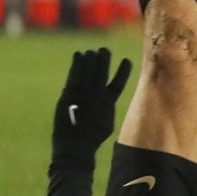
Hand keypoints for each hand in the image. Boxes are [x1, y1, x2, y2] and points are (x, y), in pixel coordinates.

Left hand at [52, 47, 132, 167]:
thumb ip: (106, 110)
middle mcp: (98, 95)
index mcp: (109, 102)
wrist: (75, 145)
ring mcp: (84, 93)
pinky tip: (78, 55)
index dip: (123, 71)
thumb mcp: (106, 124)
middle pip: (102, 72)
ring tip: (92, 51)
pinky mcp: (70, 93)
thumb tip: (108, 103)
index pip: (118, 82)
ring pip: (89, 70)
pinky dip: (77, 63)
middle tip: (104, 50)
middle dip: (104, 60)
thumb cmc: (91, 138)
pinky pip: (75, 74)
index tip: (126, 61)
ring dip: (91, 59)